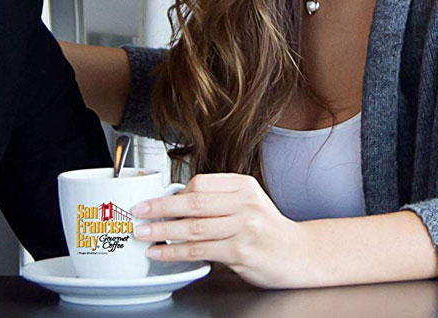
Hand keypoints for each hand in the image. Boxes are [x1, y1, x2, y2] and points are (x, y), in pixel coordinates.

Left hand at [130, 173, 310, 287]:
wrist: (299, 255)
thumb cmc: (267, 230)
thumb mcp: (246, 204)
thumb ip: (216, 201)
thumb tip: (173, 204)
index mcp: (243, 186)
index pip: (200, 183)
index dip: (172, 193)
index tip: (152, 199)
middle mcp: (245, 204)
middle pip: (193, 203)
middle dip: (160, 208)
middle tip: (138, 211)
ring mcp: (244, 228)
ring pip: (193, 227)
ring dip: (163, 231)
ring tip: (143, 234)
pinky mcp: (241, 251)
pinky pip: (200, 251)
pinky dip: (176, 252)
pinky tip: (161, 253)